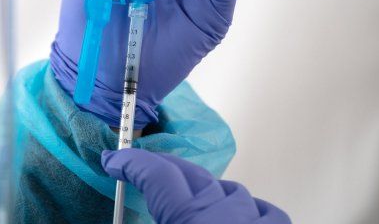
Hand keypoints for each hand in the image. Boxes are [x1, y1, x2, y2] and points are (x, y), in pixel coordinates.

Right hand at [101, 149, 289, 223]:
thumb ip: (144, 219)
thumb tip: (125, 214)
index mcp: (188, 218)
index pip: (155, 174)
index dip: (130, 161)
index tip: (115, 160)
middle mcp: (221, 214)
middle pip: (189, 173)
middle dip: (162, 168)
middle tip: (141, 172)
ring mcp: (251, 222)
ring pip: (228, 189)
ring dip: (205, 190)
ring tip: (190, 202)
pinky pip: (263, 209)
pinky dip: (246, 208)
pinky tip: (236, 213)